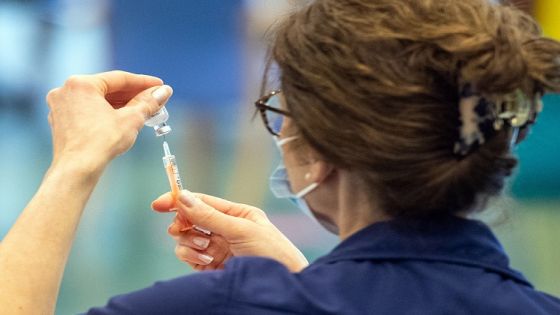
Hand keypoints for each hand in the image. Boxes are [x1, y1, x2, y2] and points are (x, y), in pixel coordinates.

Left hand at [46, 70, 172, 170]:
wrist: (78, 169)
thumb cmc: (100, 143)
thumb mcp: (131, 119)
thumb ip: (148, 102)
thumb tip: (164, 91)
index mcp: (81, 83)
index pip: (119, 78)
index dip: (143, 82)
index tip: (159, 86)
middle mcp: (66, 90)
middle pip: (107, 88)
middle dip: (132, 95)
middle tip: (153, 99)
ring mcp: (61, 106)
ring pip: (97, 100)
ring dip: (120, 104)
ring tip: (142, 110)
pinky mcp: (61, 121)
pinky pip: (88, 110)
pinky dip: (105, 112)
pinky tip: (122, 119)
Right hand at [152, 191, 308, 271]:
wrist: (280, 286)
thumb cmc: (271, 253)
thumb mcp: (241, 230)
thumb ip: (210, 215)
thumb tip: (183, 197)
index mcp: (236, 214)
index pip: (202, 202)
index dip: (179, 200)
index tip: (158, 204)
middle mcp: (224, 229)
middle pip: (189, 219)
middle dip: (184, 224)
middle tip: (182, 228)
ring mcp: (217, 248)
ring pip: (186, 238)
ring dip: (190, 242)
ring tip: (206, 249)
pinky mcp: (210, 266)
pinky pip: (189, 256)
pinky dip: (191, 256)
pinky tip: (206, 261)